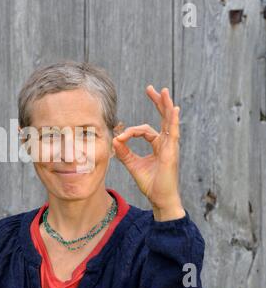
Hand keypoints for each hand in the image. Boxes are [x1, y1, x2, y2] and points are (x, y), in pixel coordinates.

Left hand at [112, 86, 184, 221]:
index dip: (130, 132)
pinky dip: (173, 120)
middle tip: (151, 88)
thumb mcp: (133, 165)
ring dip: (165, 106)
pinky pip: (172, 133)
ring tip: (163, 92)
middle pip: (162, 118)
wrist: (160, 199)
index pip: (144, 130)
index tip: (119, 138)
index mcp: (158, 145)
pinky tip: (173, 109)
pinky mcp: (171, 152)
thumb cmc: (151, 184)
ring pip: (169, 121)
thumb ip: (124, 152)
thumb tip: (114, 140)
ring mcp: (171, 146)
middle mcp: (166, 143)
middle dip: (157, 102)